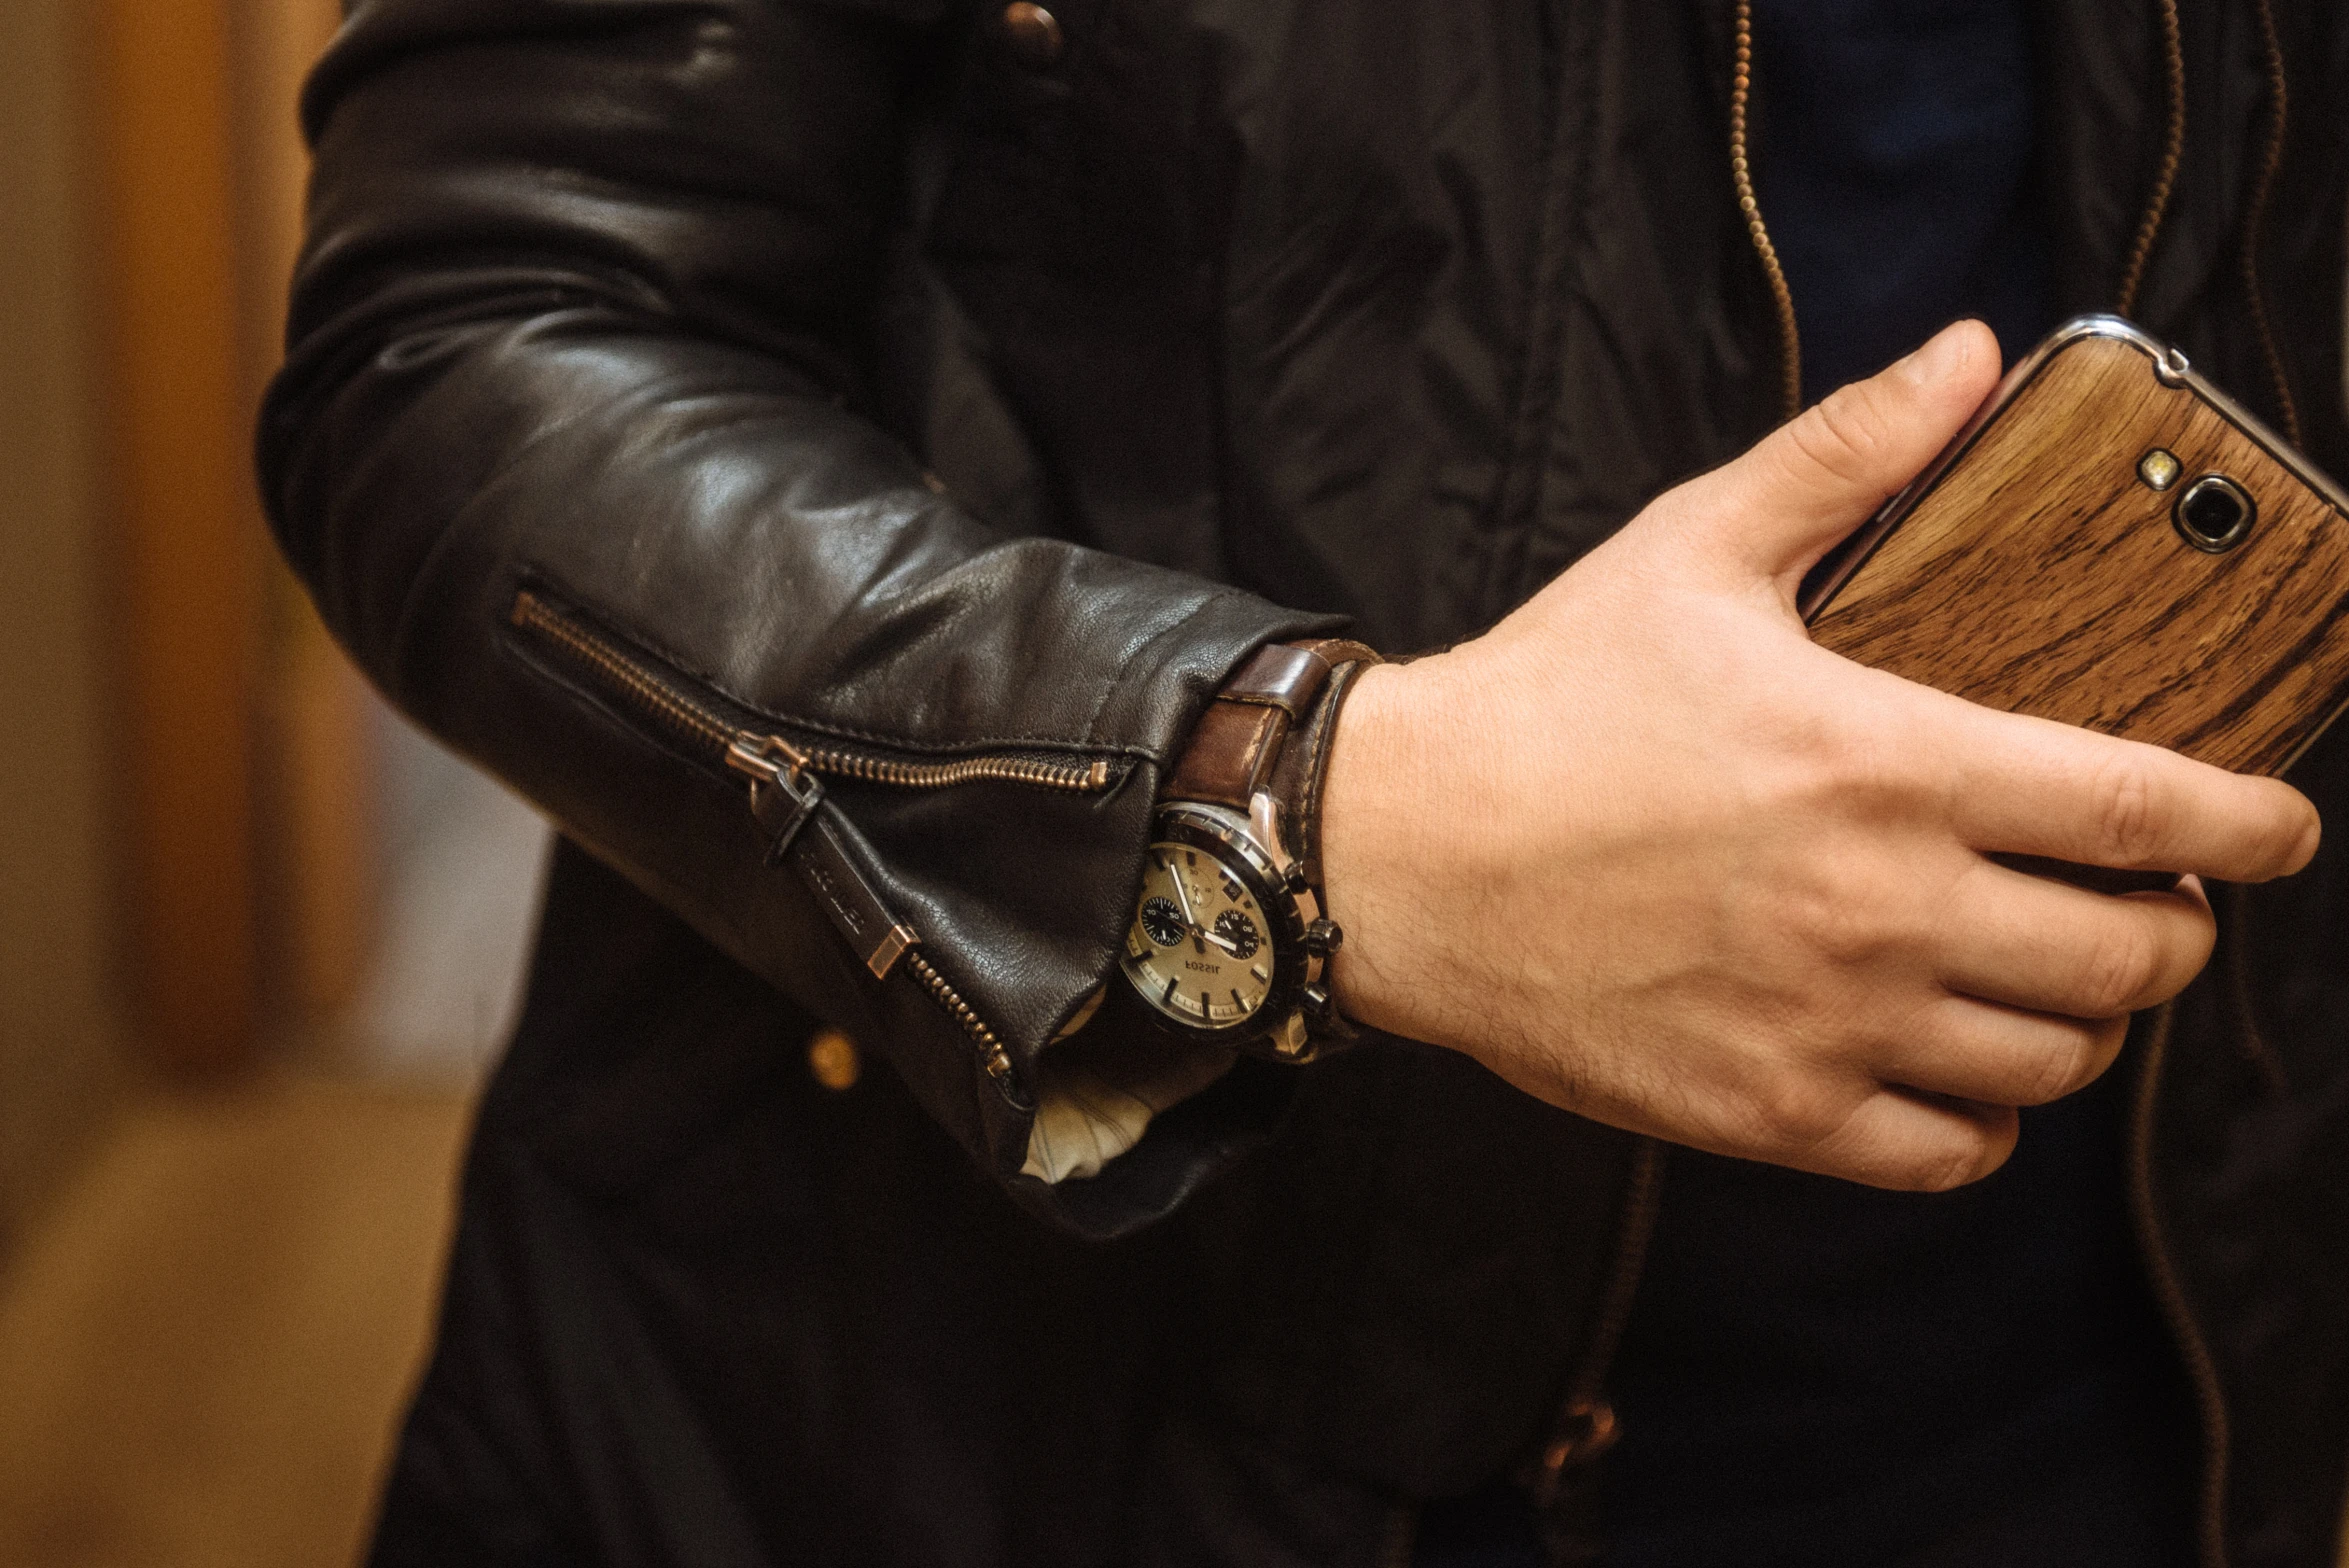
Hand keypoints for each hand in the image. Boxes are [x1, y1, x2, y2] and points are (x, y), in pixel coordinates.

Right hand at [1319, 321, 2319, 1190]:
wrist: (1399, 850)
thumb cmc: (1546, 697)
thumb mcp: (1694, 547)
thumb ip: (1848, 452)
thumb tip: (1966, 352)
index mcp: (1886, 762)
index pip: (2144, 811)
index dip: (2253, 826)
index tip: (2282, 827)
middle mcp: (1879, 906)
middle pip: (2132, 959)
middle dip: (2178, 931)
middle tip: (2150, 903)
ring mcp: (1825, 1023)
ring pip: (2053, 1063)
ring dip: (2086, 1023)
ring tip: (2054, 980)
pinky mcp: (1763, 1109)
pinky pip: (1946, 1158)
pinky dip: (1985, 1122)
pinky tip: (1955, 1069)